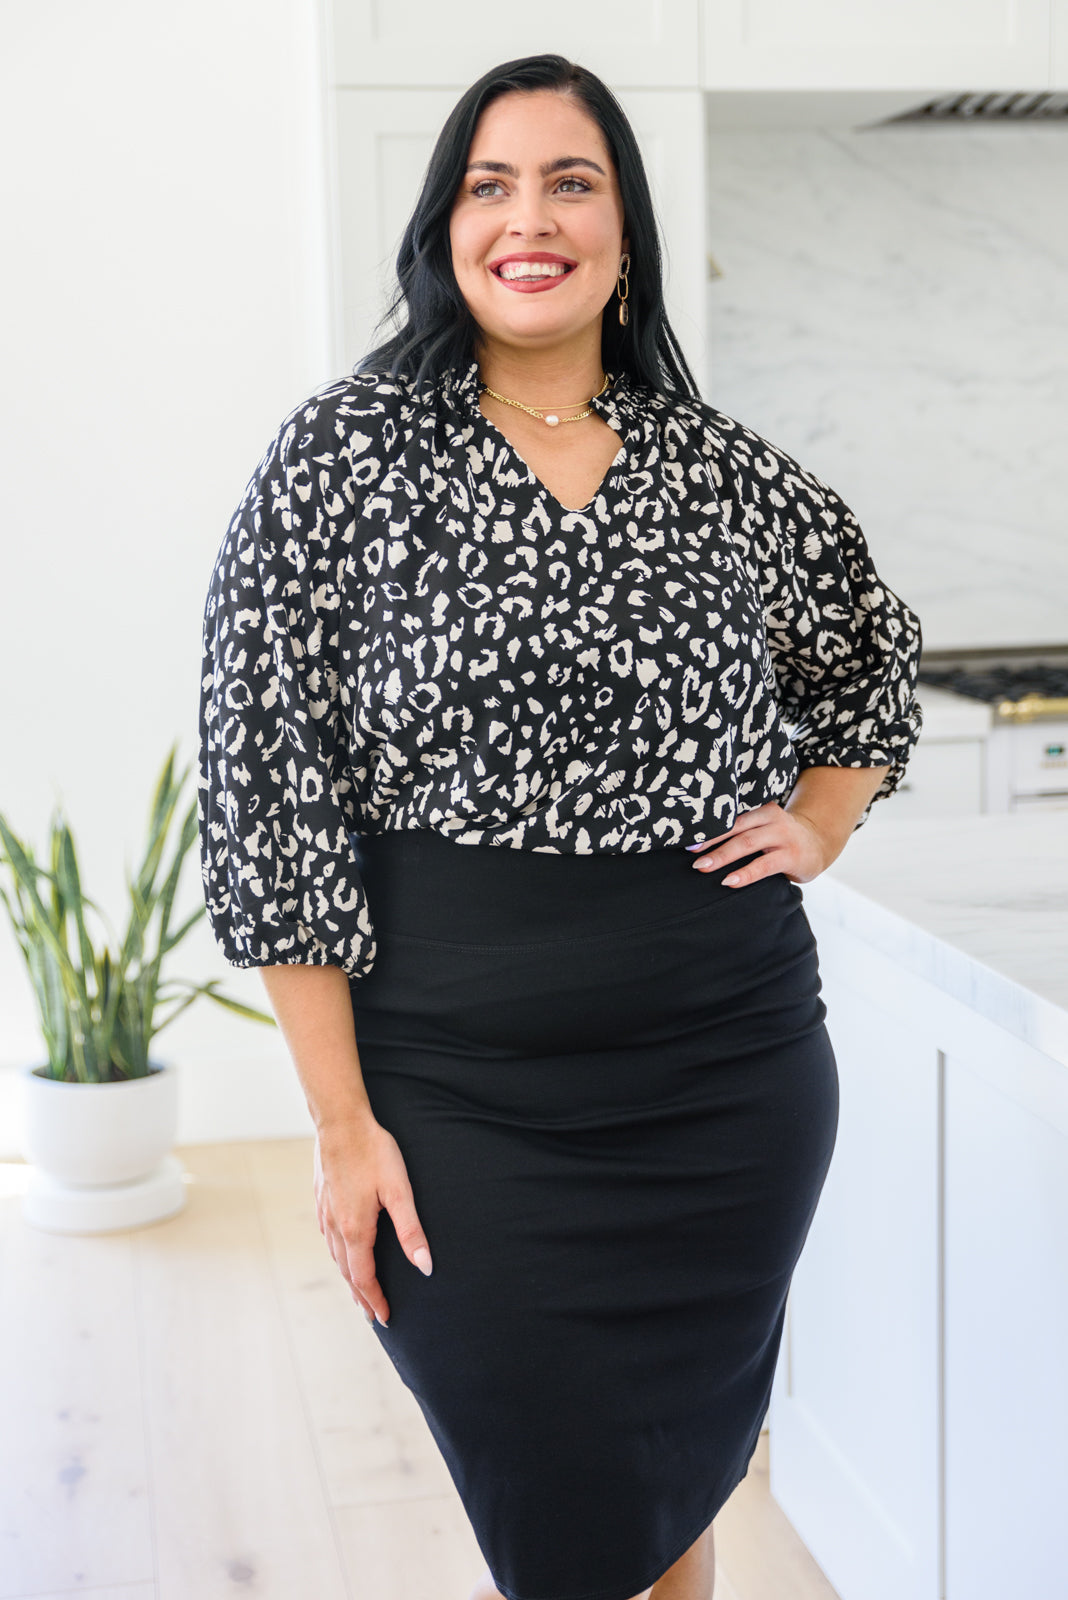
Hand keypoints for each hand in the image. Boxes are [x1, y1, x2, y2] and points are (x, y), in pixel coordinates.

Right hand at [313, 1117, 432, 1328]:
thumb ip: (411, 1231)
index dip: (375, 1300)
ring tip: (358, 1291)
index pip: (365, 1278)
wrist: (340, 1122)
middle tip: (371, 1316)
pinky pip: (327, 1238)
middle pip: (347, 1273)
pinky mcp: (321, 1199)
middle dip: (361, 1296)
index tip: (385, 1319)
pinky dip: (337, 1255)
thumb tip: (424, 1268)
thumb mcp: (399, 1191)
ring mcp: (325, 1213)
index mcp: (355, 1230)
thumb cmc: (373, 1152)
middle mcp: (335, 1227)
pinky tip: (340, 1251)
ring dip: (348, 1278)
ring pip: (335, 1256)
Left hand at [686, 801, 835, 887]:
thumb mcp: (764, 829)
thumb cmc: (781, 840)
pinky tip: (730, 881)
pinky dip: (745, 873)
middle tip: (691, 856)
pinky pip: (764, 865)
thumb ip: (742, 833)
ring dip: (723, 856)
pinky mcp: (791, 856)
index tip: (687, 840)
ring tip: (704, 867)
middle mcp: (772, 819)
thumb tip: (701, 849)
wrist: (819, 844)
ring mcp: (783, 836)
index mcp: (761, 811)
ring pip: (747, 844)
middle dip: (711, 843)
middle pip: (736, 829)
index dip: (709, 830)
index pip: (731, 819)